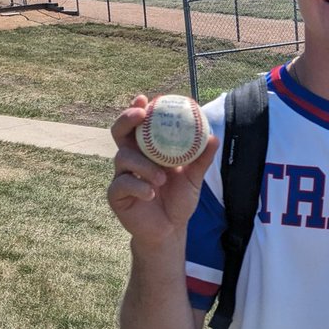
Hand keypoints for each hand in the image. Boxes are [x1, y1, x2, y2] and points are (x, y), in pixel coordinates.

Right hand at [107, 94, 218, 244]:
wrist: (170, 230)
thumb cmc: (178, 200)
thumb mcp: (193, 179)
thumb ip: (201, 159)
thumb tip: (213, 137)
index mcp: (148, 150)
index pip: (139, 125)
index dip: (138, 109)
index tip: (144, 98)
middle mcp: (131, 158)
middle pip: (119, 132)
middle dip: (126, 120)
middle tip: (140, 116)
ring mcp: (121, 175)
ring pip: (122, 157)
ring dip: (143, 165)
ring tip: (161, 178)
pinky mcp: (116, 195)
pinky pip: (121, 183)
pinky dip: (138, 186)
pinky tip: (151, 193)